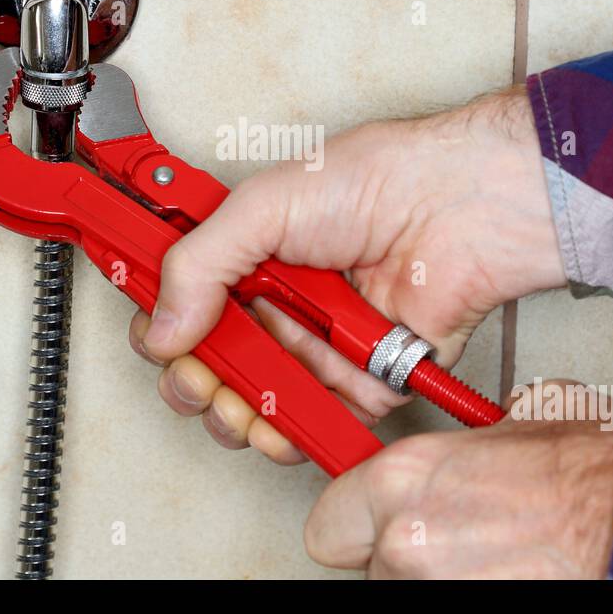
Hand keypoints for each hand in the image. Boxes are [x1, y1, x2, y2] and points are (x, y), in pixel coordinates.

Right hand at [127, 86, 566, 462]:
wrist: (461, 207)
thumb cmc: (380, 181)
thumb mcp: (265, 206)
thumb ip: (200, 263)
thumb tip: (161, 326)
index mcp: (251, 254)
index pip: (185, 301)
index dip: (162, 321)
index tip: (151, 333)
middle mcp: (280, 301)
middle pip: (213, 361)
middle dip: (194, 379)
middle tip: (198, 374)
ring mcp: (318, 344)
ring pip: (257, 400)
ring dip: (235, 412)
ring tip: (236, 401)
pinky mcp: (360, 380)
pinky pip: (317, 420)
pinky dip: (291, 431)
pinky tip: (276, 424)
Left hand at [304, 380, 612, 577]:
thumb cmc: (609, 478)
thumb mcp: (534, 412)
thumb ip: (481, 432)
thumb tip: (489, 433)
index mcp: (407, 481)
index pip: (328, 523)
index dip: (354, 517)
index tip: (374, 515)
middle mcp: (408, 543)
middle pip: (368, 566)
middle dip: (397, 551)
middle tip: (445, 533)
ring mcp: (438, 593)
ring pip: (408, 589)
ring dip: (437, 574)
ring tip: (493, 552)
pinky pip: (451, 602)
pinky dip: (474, 589)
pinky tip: (512, 571)